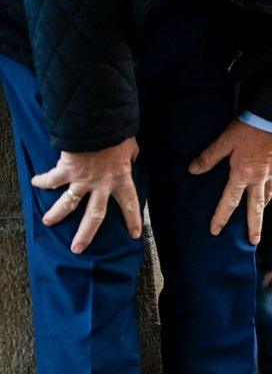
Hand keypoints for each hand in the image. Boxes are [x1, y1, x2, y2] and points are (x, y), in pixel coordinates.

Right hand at [32, 137, 141, 253]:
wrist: (98, 123)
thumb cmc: (117, 133)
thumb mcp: (131, 147)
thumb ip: (130, 157)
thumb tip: (130, 159)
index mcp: (121, 180)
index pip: (129, 203)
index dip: (133, 219)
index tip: (134, 235)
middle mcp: (102, 185)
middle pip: (95, 216)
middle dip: (86, 234)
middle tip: (77, 249)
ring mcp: (83, 179)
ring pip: (68, 203)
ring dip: (57, 214)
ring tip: (48, 223)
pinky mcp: (66, 169)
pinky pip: (52, 179)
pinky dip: (42, 180)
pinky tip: (35, 182)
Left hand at [189, 120, 271, 243]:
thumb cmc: (247, 128)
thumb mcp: (224, 141)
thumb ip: (209, 157)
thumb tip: (193, 170)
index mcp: (242, 174)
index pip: (229, 201)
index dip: (221, 217)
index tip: (216, 231)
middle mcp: (258, 178)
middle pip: (256, 208)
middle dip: (254, 227)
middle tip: (254, 242)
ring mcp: (270, 173)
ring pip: (267, 196)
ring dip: (263, 210)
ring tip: (260, 219)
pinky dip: (269, 191)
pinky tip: (267, 191)